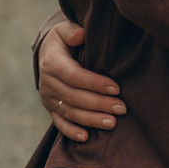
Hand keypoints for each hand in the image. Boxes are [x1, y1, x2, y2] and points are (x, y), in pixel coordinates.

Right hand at [37, 19, 123, 142]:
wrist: (46, 54)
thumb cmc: (63, 41)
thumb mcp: (63, 30)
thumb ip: (72, 31)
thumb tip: (80, 35)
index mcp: (52, 63)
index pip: (75, 76)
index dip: (95, 83)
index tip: (117, 88)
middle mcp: (48, 83)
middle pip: (75, 97)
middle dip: (99, 104)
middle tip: (121, 108)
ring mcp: (48, 98)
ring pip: (70, 112)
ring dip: (91, 119)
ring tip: (112, 123)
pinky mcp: (51, 109)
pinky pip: (60, 123)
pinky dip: (71, 132)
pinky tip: (86, 137)